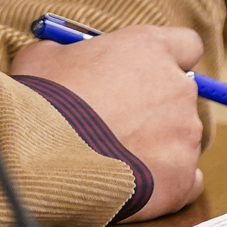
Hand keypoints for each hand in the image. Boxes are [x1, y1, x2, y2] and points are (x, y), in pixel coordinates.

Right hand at [9, 24, 205, 220]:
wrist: (41, 159)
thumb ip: (68, 52)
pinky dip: (164, 181)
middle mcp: (177, 88)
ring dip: (156, 144)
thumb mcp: (43, 54)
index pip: (185, 44)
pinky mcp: (182, 179)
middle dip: (155, 106)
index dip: (166, 58)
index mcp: (150, 48)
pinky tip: (133, 182)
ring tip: (113, 158)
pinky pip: (186, 179)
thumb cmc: (42, 99)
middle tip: (118, 120)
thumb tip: (65, 57)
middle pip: (180, 94)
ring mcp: (185, 137)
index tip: (145, 71)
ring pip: (180, 138)